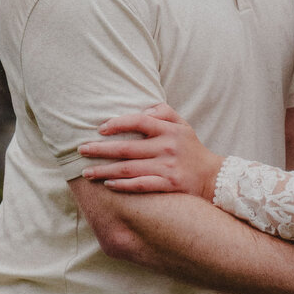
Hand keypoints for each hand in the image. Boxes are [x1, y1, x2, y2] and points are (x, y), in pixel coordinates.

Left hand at [79, 103, 222, 200]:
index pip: (139, 121)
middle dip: (100, 149)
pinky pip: (141, 185)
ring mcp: (168, 168)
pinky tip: (108, 184)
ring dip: (105, 170)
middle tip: (81, 150)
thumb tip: (143, 109)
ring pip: (129, 169)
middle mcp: (167, 148)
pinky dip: (123, 185)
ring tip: (87, 172)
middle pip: (127, 148)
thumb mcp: (183, 125)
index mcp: (169, 130)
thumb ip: (164, 112)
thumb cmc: (191, 149)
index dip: (118, 123)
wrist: (212, 177)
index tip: (100, 128)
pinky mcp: (168, 185)